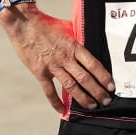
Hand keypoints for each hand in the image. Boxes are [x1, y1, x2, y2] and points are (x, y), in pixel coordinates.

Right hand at [0, 6, 114, 111]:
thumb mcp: (66, 28)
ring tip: (92, 106)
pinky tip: (63, 110)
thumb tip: (89, 42)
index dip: (104, 77)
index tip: (111, 86)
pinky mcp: (40, 72)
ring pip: (71, 86)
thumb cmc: (45, 24)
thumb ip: (77, 38)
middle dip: (98, 91)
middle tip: (106, 101)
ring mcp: (52, 65)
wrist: (23, 23)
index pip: (93, 64)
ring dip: (83, 98)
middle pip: (85, 78)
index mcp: (73, 46)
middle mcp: (65, 57)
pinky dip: (56, 102)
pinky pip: (49, 91)